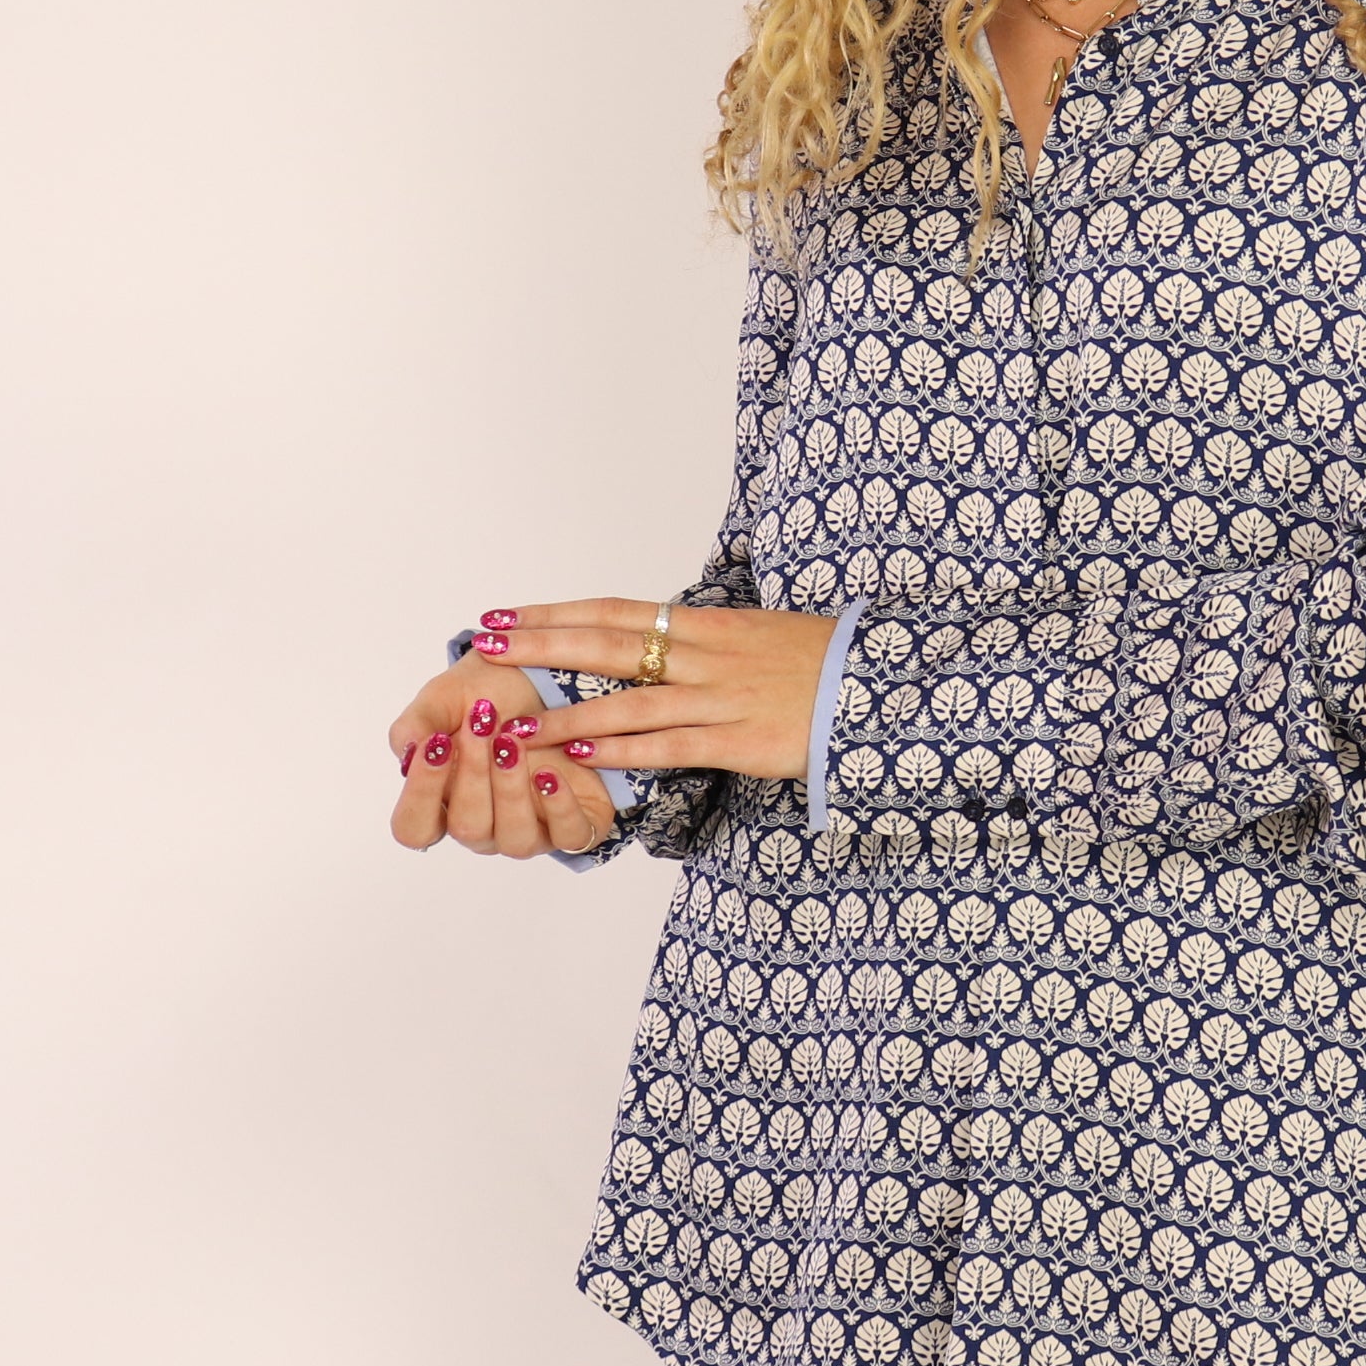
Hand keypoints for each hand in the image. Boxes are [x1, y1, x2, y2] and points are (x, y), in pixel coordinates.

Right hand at [385, 657, 621, 860]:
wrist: (547, 674)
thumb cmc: (488, 693)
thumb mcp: (446, 696)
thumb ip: (418, 723)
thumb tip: (408, 752)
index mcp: (444, 803)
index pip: (414, 827)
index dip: (420, 794)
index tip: (434, 744)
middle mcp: (484, 824)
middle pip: (467, 828)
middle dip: (472, 775)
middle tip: (482, 724)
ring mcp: (528, 829)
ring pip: (514, 838)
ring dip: (511, 790)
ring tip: (513, 743)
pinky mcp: (574, 824)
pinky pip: (568, 837)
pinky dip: (560, 808)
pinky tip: (550, 773)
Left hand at [467, 597, 838, 784]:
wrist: (879, 687)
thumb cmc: (820, 663)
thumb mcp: (758, 635)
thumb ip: (705, 641)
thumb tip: (657, 640)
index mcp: (708, 624)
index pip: (615, 611)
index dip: (555, 614)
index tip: (504, 615)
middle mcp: (706, 654)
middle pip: (609, 644)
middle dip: (541, 645)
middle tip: (486, 647)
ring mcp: (720, 697)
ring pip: (629, 701)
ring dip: (568, 711)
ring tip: (516, 723)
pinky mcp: (739, 741)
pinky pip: (671, 745)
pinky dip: (624, 749)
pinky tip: (583, 753)